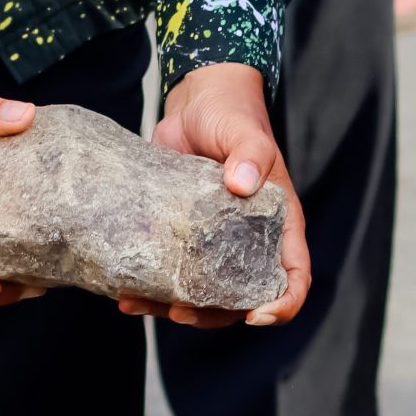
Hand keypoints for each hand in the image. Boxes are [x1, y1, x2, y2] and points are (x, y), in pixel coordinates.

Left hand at [120, 63, 309, 328]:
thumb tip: (241, 184)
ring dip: (171, 306)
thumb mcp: (246, 133)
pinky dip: (149, 286)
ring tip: (137, 303)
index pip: (292, 276)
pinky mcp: (178, 231)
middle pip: (239, 297)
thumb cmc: (232, 113)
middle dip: (211, 315)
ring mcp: (210, 240)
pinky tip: (122, 288)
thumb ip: (250, 154)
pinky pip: (169, 269)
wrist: (195, 98)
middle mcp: (246, 240)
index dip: (281, 304)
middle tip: (179, 313)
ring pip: (199, 290)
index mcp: (277, 225)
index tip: (257, 316)